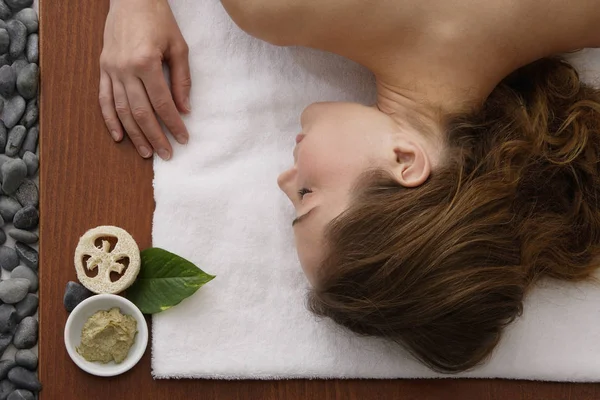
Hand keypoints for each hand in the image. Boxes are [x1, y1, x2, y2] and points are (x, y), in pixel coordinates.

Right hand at [99, 0, 190, 159]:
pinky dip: (111, 119)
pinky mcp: (102, 68)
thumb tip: (184, 110)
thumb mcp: (178, 47)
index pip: (163, 103)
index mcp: (146, 62)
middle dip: (155, 136)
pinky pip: (104, 99)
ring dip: (134, 134)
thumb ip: (182, 80)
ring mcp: (110, 69)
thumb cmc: (159, 20)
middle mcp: (125, 69)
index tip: (183, 139)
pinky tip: (119, 136)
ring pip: (122, 110)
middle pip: (141, 112)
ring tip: (146, 152)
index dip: (174, 124)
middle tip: (167, 154)